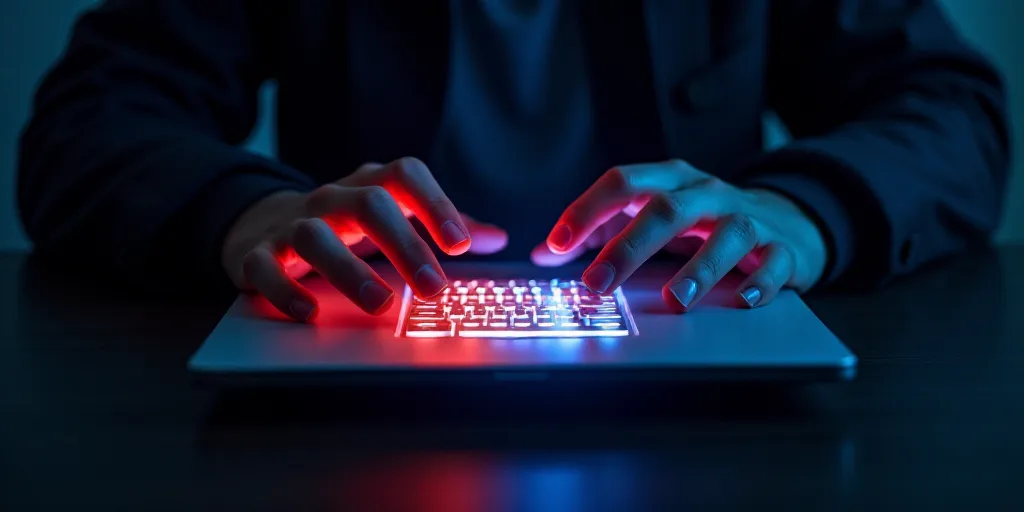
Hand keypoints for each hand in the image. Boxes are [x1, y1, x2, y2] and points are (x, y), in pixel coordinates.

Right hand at [221, 158, 507, 321]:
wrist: (263, 223)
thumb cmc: (344, 225)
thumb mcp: (392, 218)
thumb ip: (438, 226)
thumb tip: (495, 237)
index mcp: (369, 186)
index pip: (404, 175)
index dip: (434, 204)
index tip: (459, 244)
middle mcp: (332, 199)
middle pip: (368, 204)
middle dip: (404, 245)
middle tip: (435, 287)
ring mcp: (291, 225)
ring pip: (315, 236)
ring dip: (350, 272)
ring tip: (382, 305)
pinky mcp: (256, 254)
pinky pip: (266, 267)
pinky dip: (286, 290)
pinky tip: (310, 312)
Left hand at [534, 159, 827, 310]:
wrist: (786, 221)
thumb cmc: (705, 221)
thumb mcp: (651, 217)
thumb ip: (599, 231)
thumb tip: (543, 252)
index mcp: (671, 180)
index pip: (623, 182)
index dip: (587, 210)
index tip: (557, 245)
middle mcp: (707, 193)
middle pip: (666, 209)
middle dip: (627, 247)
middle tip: (597, 283)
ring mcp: (747, 218)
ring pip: (726, 235)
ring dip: (699, 269)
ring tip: (675, 301)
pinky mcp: (781, 248)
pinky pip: (773, 262)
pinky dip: (760, 282)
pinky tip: (742, 300)